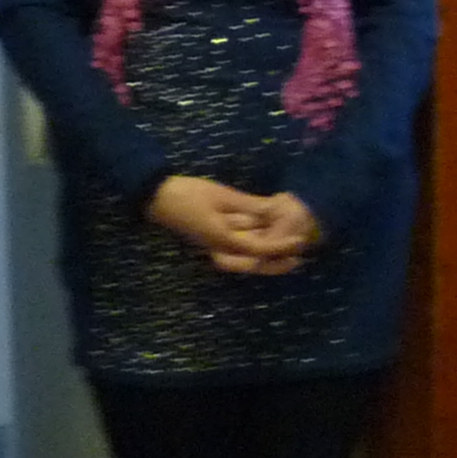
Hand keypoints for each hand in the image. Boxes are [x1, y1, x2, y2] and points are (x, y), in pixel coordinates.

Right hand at [149, 175, 308, 274]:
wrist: (155, 197)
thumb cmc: (187, 194)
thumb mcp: (222, 196)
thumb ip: (249, 206)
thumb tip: (275, 211)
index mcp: (221, 240)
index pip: (258, 250)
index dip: (281, 246)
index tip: (300, 241)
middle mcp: (220, 249)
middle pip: (254, 264)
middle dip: (278, 262)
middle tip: (300, 256)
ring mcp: (216, 247)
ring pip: (248, 260)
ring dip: (269, 257)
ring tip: (290, 250)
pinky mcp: (213, 241)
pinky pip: (239, 250)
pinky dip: (256, 246)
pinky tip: (268, 238)